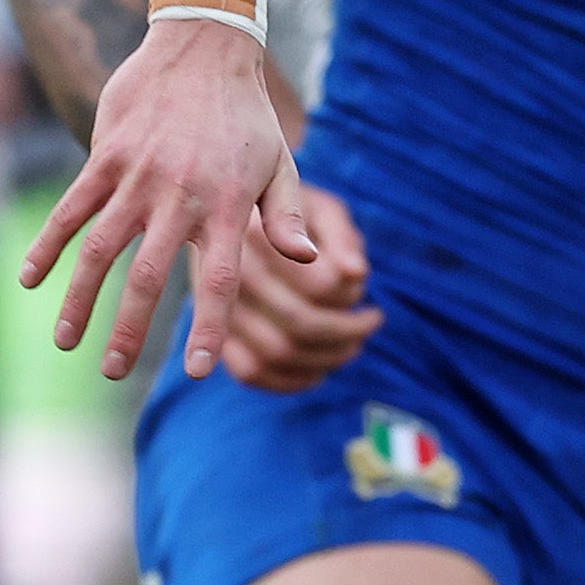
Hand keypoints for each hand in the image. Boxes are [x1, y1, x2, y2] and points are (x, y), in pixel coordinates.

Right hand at [15, 15, 328, 377]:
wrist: (203, 43)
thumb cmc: (245, 113)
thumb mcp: (279, 163)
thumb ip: (287, 217)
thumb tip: (310, 264)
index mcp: (226, 208)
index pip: (221, 282)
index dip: (211, 329)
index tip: (199, 371)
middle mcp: (180, 197)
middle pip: (150, 277)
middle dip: (129, 330)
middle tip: (112, 372)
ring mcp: (138, 176)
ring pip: (101, 249)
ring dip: (81, 299)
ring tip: (67, 341)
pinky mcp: (107, 156)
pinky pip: (72, 207)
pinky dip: (48, 244)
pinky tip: (30, 279)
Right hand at [209, 178, 382, 392]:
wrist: (225, 205)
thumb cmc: (289, 206)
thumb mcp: (316, 203)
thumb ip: (338, 235)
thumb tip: (358, 273)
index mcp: (253, 231)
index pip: (318, 283)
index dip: (350, 301)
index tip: (371, 301)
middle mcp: (228, 271)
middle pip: (300, 322)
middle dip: (345, 333)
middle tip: (370, 324)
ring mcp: (214, 305)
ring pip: (277, 353)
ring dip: (325, 360)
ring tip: (352, 346)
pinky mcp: (213, 332)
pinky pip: (249, 372)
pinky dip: (290, 381)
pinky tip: (319, 371)